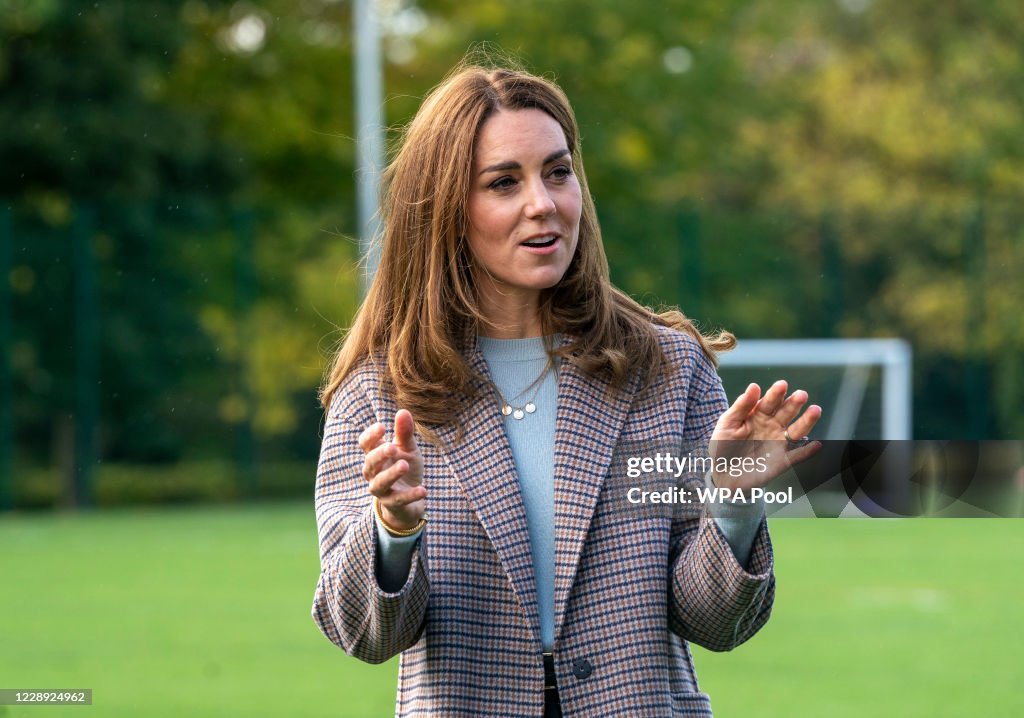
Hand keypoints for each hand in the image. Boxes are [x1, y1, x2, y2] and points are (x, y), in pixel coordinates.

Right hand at [359, 410, 425, 530]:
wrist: (411, 498)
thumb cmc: (405, 468)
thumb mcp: (408, 449)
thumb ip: (405, 433)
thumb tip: (403, 411)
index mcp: (375, 455)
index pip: (365, 444)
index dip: (371, 436)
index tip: (382, 426)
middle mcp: (374, 473)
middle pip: (370, 463)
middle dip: (380, 454)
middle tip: (393, 447)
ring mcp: (381, 490)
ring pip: (380, 482)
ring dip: (391, 473)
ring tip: (405, 465)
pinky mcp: (392, 504)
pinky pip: (399, 500)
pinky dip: (410, 495)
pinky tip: (423, 490)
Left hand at [709, 380, 821, 489]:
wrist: (722, 474)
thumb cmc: (724, 446)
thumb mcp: (727, 424)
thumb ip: (741, 406)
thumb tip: (754, 386)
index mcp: (758, 415)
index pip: (769, 402)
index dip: (775, 393)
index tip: (782, 385)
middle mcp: (772, 427)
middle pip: (786, 413)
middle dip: (794, 403)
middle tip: (801, 394)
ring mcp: (778, 443)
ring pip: (796, 431)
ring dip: (807, 421)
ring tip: (815, 410)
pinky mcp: (782, 461)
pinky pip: (797, 456)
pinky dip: (807, 451)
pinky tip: (816, 445)